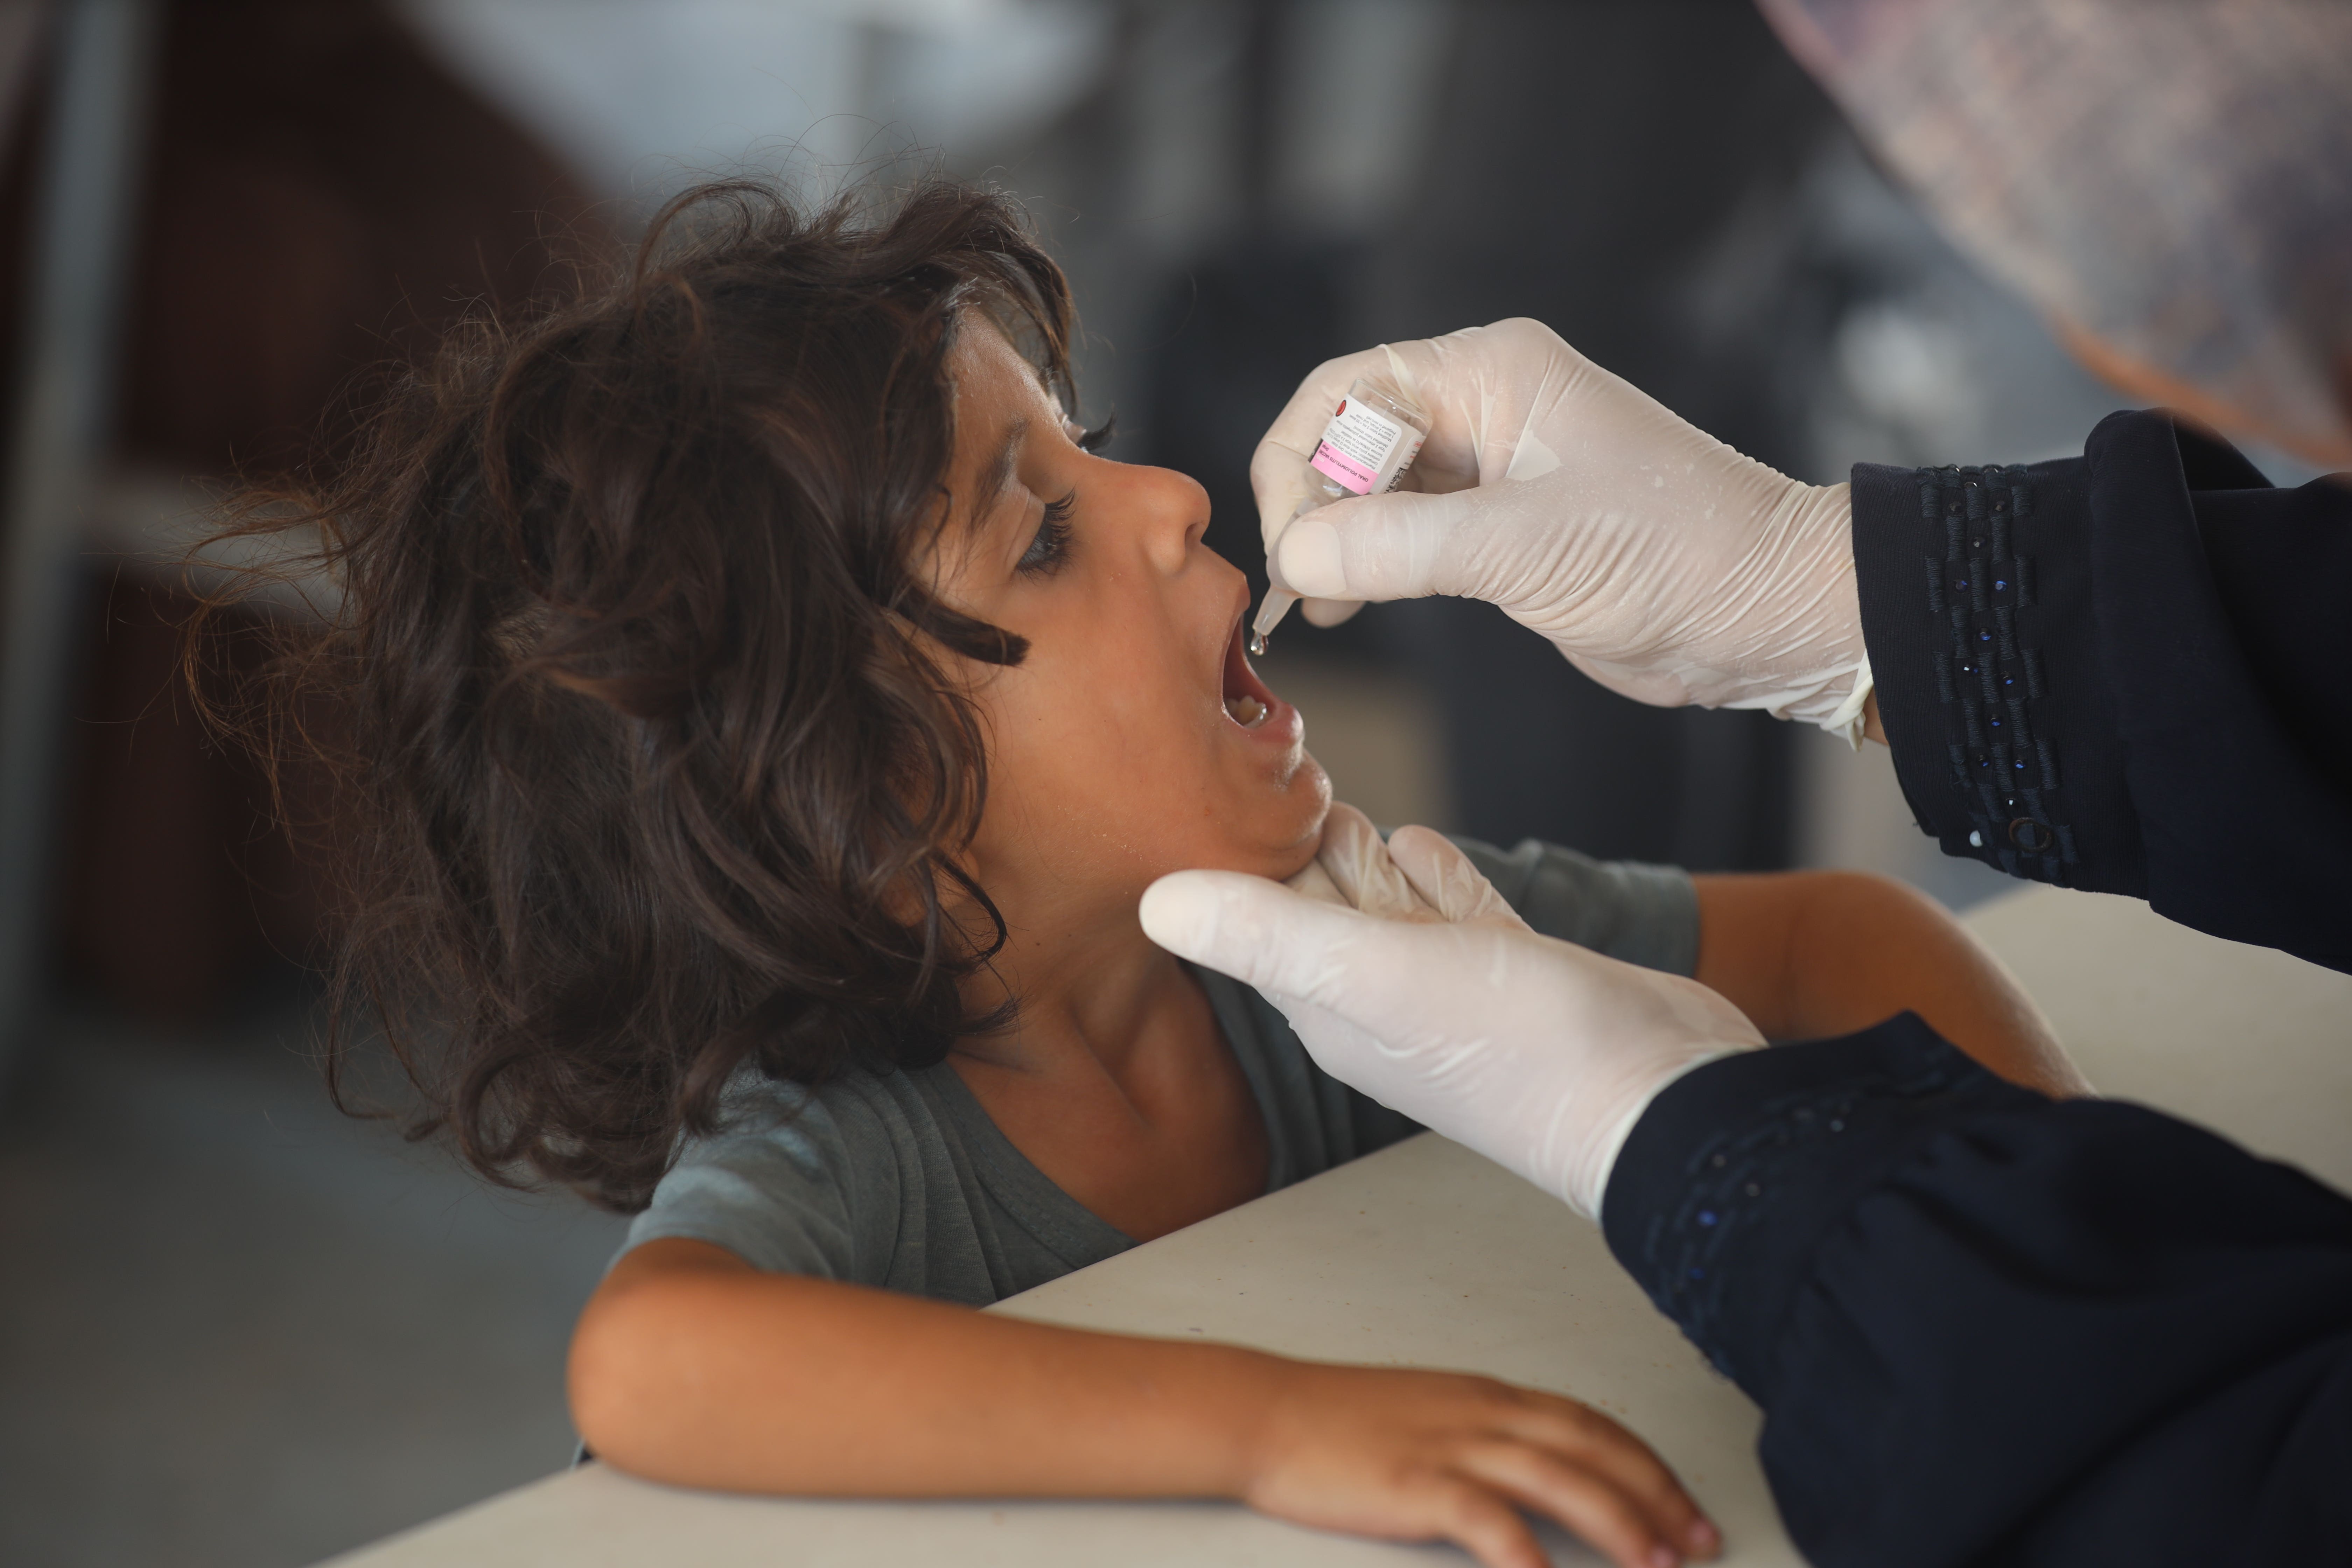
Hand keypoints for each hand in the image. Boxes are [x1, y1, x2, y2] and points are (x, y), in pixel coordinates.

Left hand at [1141, 817, 1762, 1217]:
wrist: (1655, 1095)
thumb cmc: (1516, 1044)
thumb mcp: (1371, 971)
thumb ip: (1266, 934)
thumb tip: (1155, 902)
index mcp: (1332, 1008)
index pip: (1263, 924)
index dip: (1237, 864)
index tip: (1206, 799)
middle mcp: (1383, 1001)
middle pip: (1320, 912)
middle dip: (1293, 854)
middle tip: (1263, 779)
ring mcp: (1454, 991)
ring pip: (1389, 911)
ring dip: (1360, 861)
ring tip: (1331, 801)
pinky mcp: (1519, 974)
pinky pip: (1459, 916)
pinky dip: (1433, 878)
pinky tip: (1420, 840)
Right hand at [1247, 1360, 1721, 1567]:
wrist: (1268, 1413)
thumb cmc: (1339, 1422)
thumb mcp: (1428, 1414)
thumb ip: (1482, 1436)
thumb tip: (1536, 1468)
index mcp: (1489, 1396)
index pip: (1593, 1424)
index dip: (1649, 1466)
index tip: (1689, 1508)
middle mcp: (1484, 1413)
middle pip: (1595, 1448)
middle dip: (1658, 1497)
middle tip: (1702, 1544)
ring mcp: (1452, 1446)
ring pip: (1561, 1479)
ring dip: (1619, 1524)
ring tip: (1657, 1567)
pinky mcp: (1418, 1483)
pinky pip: (1490, 1520)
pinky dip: (1529, 1556)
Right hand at [1251, 320, 1869, 729]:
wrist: (1763, 610)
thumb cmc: (1677, 553)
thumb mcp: (1526, 548)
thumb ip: (1402, 547)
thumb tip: (1298, 555)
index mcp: (1492, 373)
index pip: (1348, 392)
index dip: (1304, 463)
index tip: (1295, 544)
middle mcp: (1483, 408)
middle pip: (1346, 437)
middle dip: (1311, 507)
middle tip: (1300, 585)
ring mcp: (1487, 470)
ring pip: (1367, 491)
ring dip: (1331, 543)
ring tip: (1319, 604)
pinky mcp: (1495, 530)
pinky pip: (1400, 534)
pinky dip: (1364, 567)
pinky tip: (1346, 603)